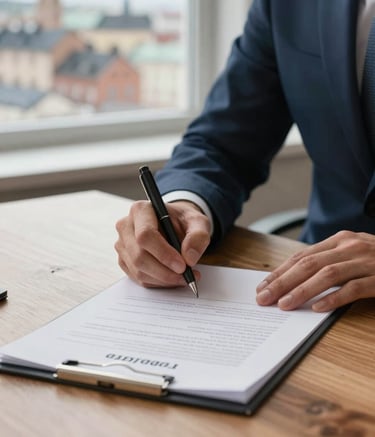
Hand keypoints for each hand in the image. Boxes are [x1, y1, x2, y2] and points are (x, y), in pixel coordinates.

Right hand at [115, 200, 210, 287]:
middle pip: (139, 256)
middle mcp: (126, 226)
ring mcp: (122, 244)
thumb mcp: (198, 222)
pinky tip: (172, 277)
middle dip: (165, 272)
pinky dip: (158, 282)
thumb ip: (198, 236)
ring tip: (184, 277)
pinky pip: (138, 278)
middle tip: (186, 276)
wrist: (174, 225)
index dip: (163, 254)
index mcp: (141, 210)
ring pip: (138, 270)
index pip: (145, 235)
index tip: (182, 266)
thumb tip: (189, 257)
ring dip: (163, 279)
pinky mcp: (124, 260)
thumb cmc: (183, 221)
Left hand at [256, 231, 374, 311]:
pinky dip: (334, 298)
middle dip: (282, 282)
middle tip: (264, 298)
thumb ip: (329, 261)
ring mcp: (367, 261)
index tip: (263, 285)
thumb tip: (295, 279)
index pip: (302, 255)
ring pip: (327, 274)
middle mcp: (351, 246)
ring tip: (284, 305)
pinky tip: (318, 308)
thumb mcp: (352, 253)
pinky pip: (354, 288)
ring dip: (302, 290)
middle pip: (309, 264)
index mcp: (340, 240)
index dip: (280, 271)